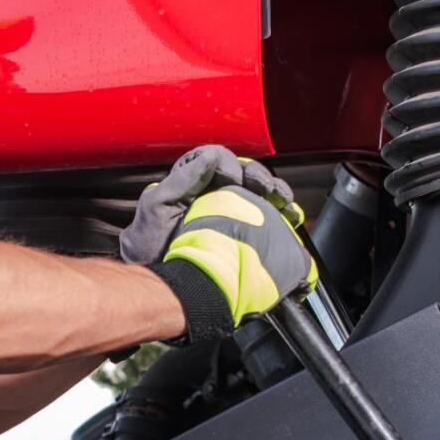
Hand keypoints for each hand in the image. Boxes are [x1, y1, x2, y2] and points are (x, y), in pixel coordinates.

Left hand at [120, 145, 302, 264]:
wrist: (157, 283)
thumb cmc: (149, 245)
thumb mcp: (158, 205)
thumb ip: (183, 179)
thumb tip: (212, 156)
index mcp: (193, 184)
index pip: (218, 161)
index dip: (230, 165)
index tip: (233, 179)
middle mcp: (213, 196)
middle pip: (245, 176)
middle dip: (260, 178)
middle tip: (267, 189)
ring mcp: (229, 216)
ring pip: (259, 195)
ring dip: (276, 194)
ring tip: (284, 202)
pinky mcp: (243, 236)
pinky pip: (267, 221)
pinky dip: (283, 217)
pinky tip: (291, 218)